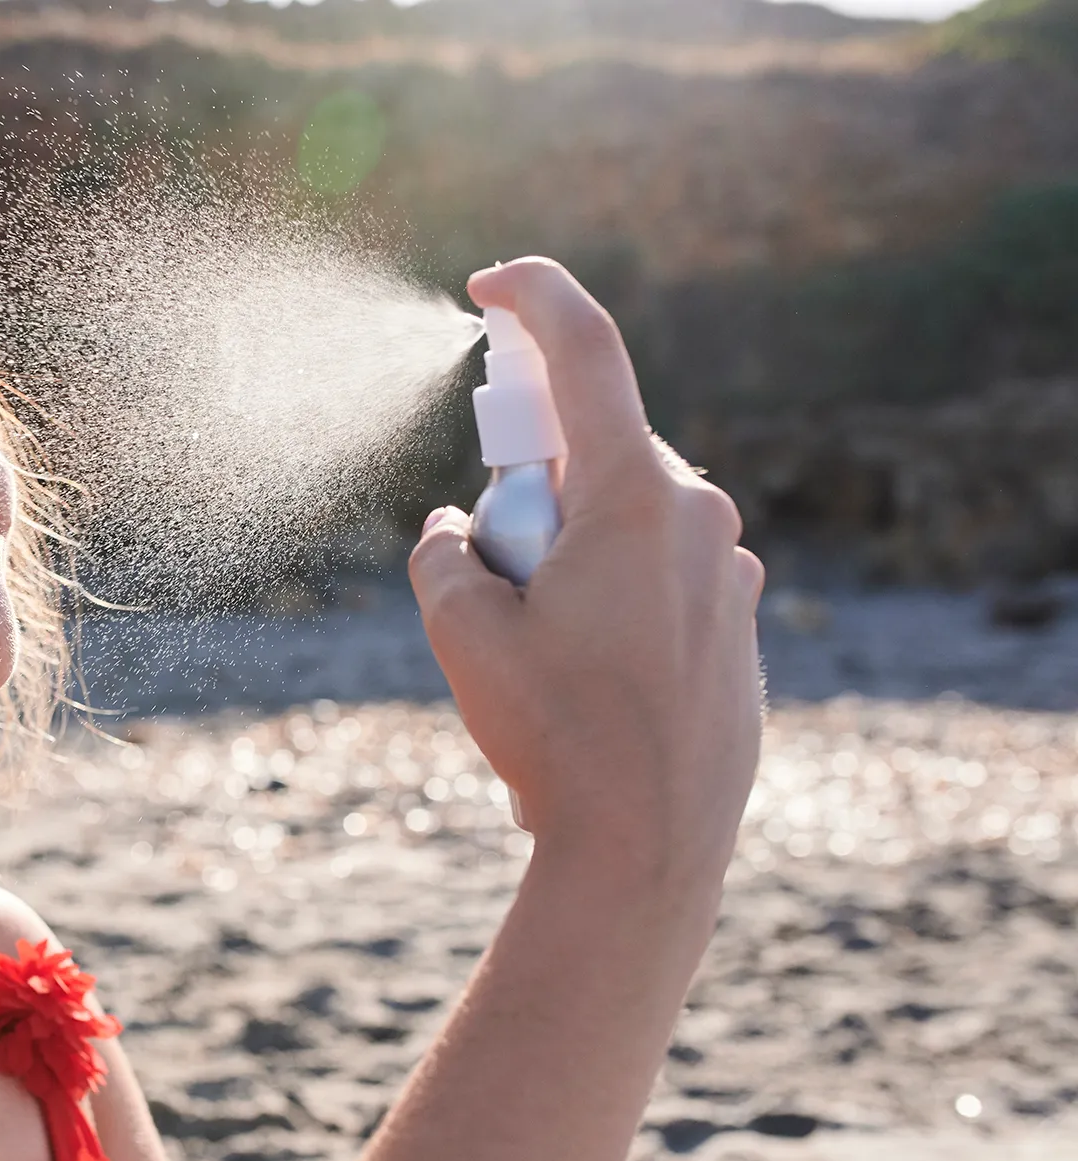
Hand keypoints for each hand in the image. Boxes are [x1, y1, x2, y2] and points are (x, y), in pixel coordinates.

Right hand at [409, 258, 763, 896]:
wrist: (649, 852)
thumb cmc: (557, 737)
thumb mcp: (464, 634)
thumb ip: (444, 554)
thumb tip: (457, 528)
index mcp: (634, 498)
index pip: (588, 351)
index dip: (534, 296)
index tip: (489, 284)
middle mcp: (701, 519)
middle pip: (593, 454)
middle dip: (528, 489)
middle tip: (490, 569)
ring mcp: (731, 576)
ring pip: (625, 521)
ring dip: (567, 552)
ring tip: (540, 654)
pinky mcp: (739, 628)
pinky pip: (659, 577)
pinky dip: (608, 598)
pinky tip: (587, 684)